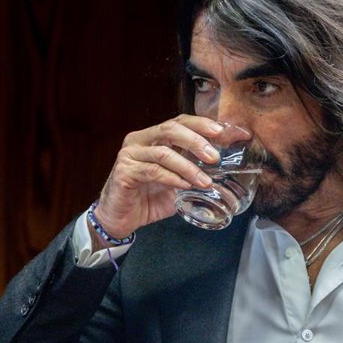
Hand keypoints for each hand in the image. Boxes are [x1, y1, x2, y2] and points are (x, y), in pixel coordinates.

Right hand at [91, 115, 227, 243]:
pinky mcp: (124, 172)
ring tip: (205, 181)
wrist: (121, 219)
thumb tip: (220, 169)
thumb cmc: (148, 198)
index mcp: (152, 137)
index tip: (221, 132)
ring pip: (163, 153)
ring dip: (188, 167)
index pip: (178, 122)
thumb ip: (192, 171)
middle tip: (214, 157)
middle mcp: (138, 141)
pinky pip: (153, 171)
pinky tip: (185, 186)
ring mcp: (129, 155)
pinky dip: (173, 179)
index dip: (200, 124)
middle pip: (170, 130)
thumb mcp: (175, 182)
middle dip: (196, 141)